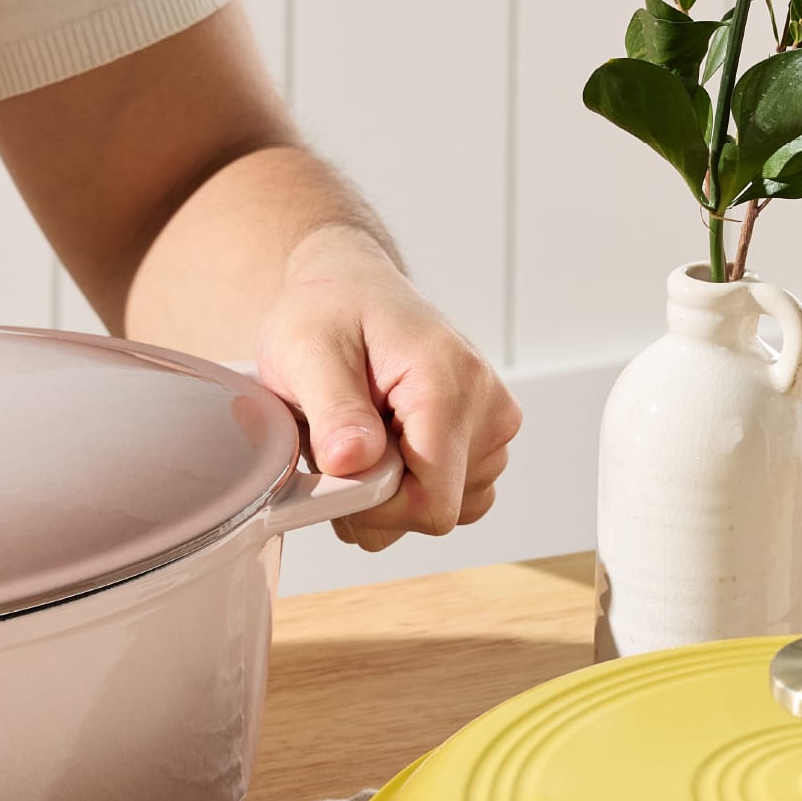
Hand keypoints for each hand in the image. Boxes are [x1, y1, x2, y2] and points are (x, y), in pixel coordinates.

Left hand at [255, 224, 522, 554]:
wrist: (348, 287)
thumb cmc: (328, 311)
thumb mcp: (308, 351)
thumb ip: (334, 411)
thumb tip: (354, 461)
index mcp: (451, 386)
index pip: (431, 505)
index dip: (376, 509)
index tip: (337, 474)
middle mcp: (488, 410)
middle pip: (436, 512)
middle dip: (376, 500)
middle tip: (340, 445)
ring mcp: (493, 427)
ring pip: (442, 509)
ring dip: (391, 494)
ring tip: (362, 438)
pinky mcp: (485, 439)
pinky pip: (449, 496)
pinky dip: (408, 486)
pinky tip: (383, 447)